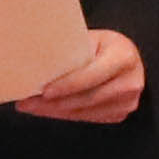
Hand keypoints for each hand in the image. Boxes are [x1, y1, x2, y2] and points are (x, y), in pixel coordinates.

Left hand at [15, 29, 149, 124]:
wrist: (125, 57)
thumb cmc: (104, 46)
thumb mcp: (91, 40)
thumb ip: (71, 51)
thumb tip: (35, 61)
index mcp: (124, 57)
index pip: (91, 76)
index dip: (67, 86)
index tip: (44, 92)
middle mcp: (130, 82)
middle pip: (86, 98)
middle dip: (53, 103)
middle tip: (28, 102)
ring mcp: (127, 102)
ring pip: (84, 112)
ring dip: (55, 111)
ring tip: (32, 106)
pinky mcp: (120, 114)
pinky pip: (88, 118)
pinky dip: (66, 115)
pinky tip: (48, 110)